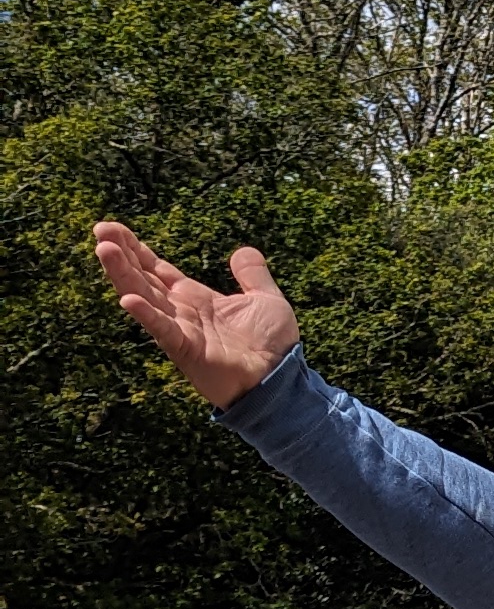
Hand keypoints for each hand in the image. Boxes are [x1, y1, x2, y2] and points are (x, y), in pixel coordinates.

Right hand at [92, 225, 299, 408]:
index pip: (157, 269)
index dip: (136, 249)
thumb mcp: (265, 299)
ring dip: (123, 274)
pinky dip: (146, 315)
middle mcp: (181, 312)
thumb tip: (241, 251)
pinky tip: (127, 299)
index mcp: (195, 298)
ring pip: (144, 297)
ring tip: (104, 250)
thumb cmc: (272, 346)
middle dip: (121, 255)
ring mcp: (180, 330)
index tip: (113, 229)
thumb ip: (252, 275)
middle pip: (143, 278)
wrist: (280, 380)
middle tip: (99, 229)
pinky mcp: (186, 349)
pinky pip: (163, 329)